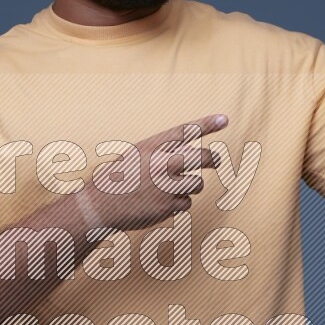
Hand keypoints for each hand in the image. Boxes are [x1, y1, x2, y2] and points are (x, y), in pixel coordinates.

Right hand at [83, 112, 227, 231]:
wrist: (100, 205)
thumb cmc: (118, 179)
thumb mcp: (137, 156)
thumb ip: (163, 153)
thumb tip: (192, 155)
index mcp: (153, 146)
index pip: (185, 131)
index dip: (207, 124)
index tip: (224, 119)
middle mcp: (163, 163)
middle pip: (203, 157)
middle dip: (214, 159)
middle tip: (217, 161)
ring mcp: (168, 184)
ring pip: (197, 183)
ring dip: (189, 187)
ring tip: (168, 190)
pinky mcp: (169, 205)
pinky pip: (187, 203)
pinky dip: (177, 204)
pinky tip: (159, 204)